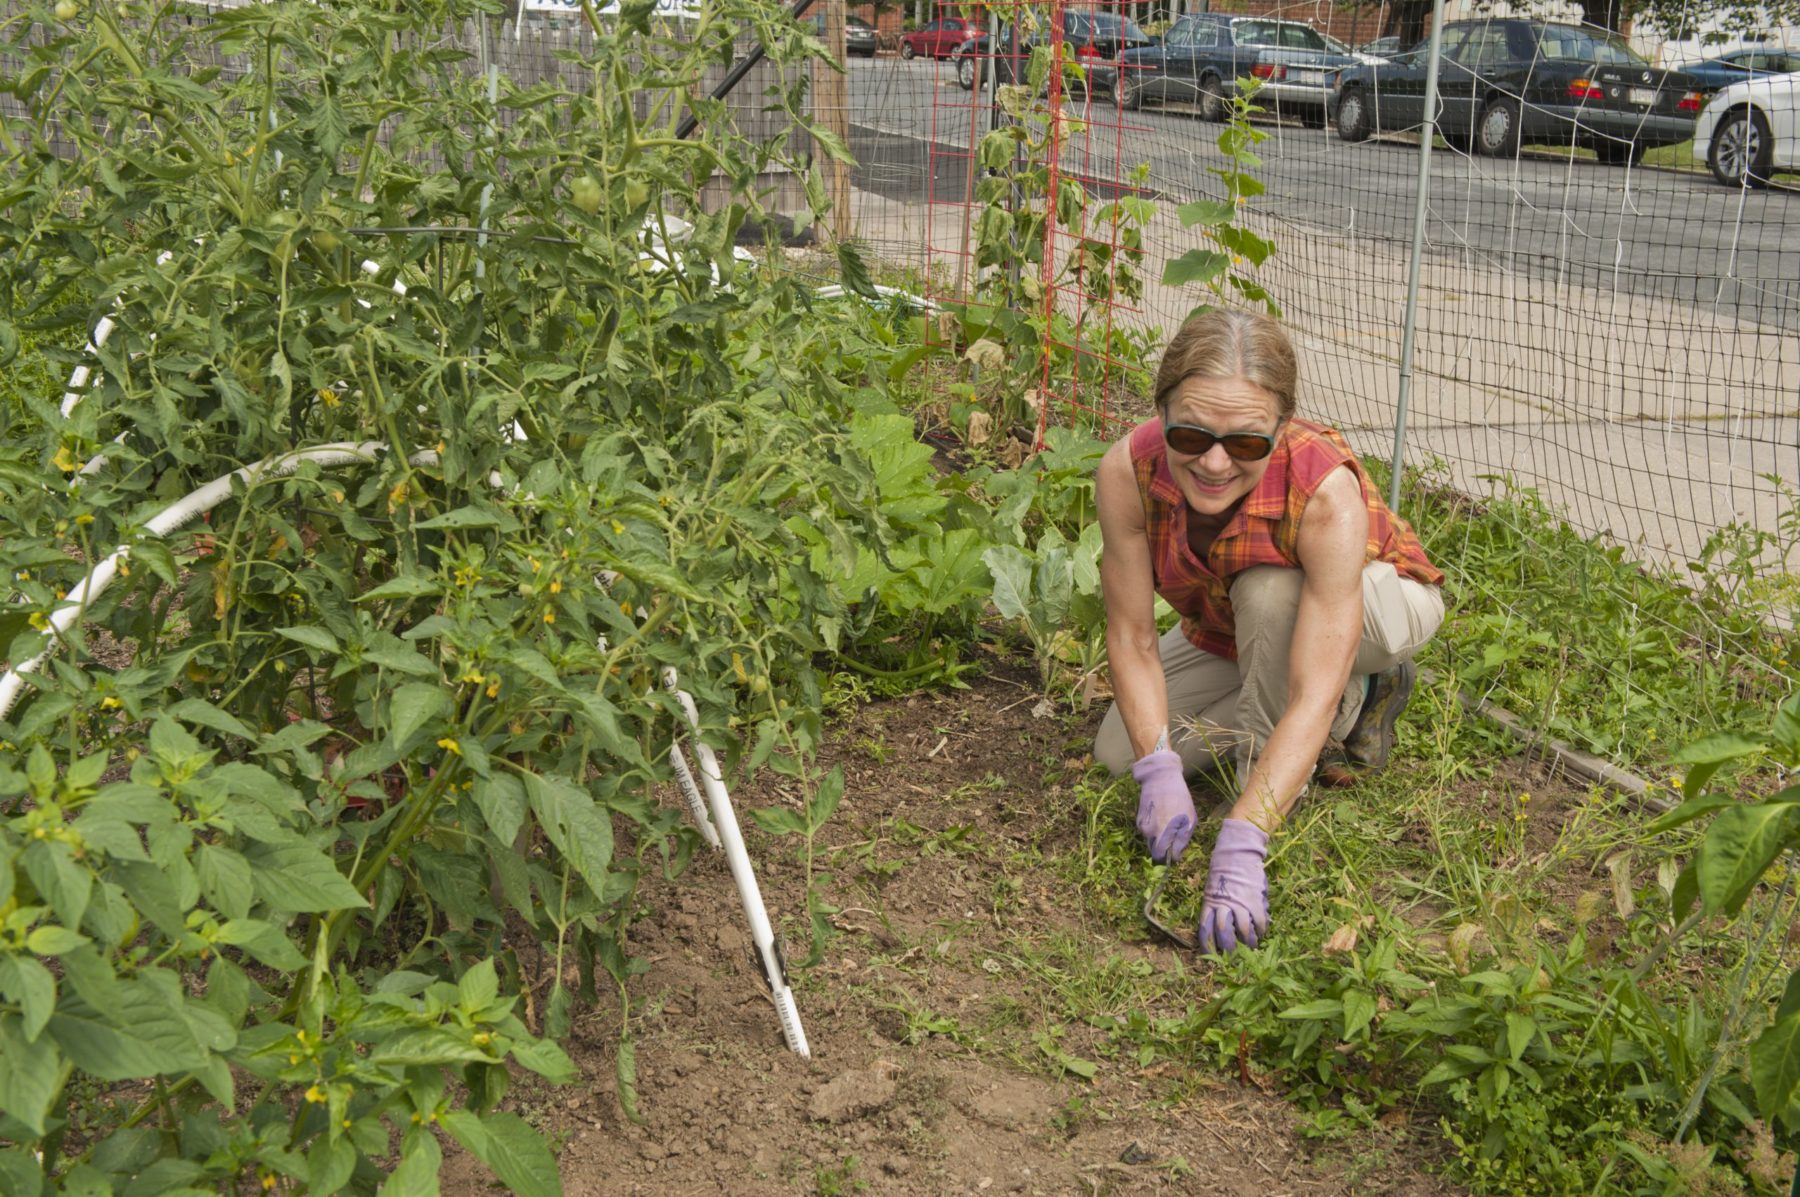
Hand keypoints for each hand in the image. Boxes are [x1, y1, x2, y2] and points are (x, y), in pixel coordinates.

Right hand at [1132, 749, 1194, 863]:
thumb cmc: (1179, 798)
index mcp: (1163, 834)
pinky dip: (1154, 830)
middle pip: (1155, 852)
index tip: (1175, 853)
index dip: (1170, 857)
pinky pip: (1147, 833)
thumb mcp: (1189, 819)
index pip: (1163, 858)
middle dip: (1163, 850)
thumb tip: (1176, 855)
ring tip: (1168, 824)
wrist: (1159, 778)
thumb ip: (1182, 839)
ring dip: (1159, 839)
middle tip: (1173, 840)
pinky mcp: (1138, 821)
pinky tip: (1160, 818)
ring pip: (1151, 842)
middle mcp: (1149, 833)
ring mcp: (1142, 827)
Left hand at [1199, 818, 1268, 953]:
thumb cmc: (1224, 872)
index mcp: (1209, 903)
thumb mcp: (1213, 889)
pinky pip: (1258, 922)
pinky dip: (1260, 929)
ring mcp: (1239, 903)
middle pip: (1223, 933)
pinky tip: (1261, 933)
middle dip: (1229, 948)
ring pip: (1243, 931)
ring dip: (1248, 942)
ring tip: (1251, 947)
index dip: (1208, 946)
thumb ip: (1216, 907)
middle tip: (1234, 957)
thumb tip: (1217, 929)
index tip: (1211, 957)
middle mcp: (1223, 905)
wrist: (1238, 853)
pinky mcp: (1254, 901)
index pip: (1205, 930)